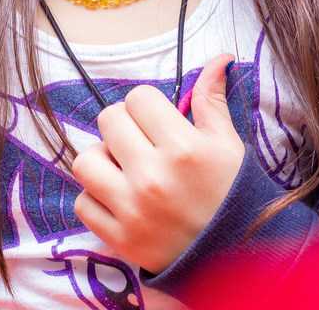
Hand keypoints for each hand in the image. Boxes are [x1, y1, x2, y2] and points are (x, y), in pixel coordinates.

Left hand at [71, 53, 245, 273]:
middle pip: (108, 120)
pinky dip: (96, 198)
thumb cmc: (231, 195)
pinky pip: (83, 202)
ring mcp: (133, 209)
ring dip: (102, 160)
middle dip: (124, 126)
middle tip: (142, 144)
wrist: (235, 259)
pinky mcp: (119, 238)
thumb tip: (219, 58)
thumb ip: (213, 100)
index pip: (137, 97)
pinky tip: (121, 199)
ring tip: (124, 169)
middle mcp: (153, 176)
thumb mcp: (228, 145)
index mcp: (183, 148)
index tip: (159, 123)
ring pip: (85, 160)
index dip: (147, 106)